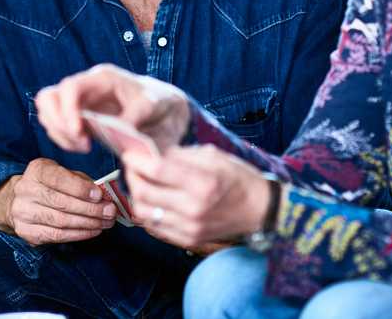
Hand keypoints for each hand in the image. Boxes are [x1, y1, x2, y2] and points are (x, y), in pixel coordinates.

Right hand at [0, 158, 117, 245]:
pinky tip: (93, 230)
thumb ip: (81, 181)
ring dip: (87, 223)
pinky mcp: (26, 231)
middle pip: (61, 203)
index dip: (80, 188)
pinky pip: (56, 235)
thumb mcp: (63, 174)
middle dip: (90, 209)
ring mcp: (23, 212)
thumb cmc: (50, 185)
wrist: (19, 200)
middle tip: (110, 212)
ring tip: (105, 222)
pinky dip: (78, 234)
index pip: (58, 179)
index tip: (99, 195)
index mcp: (36, 170)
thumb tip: (104, 194)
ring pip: (60, 221)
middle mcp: (25, 190)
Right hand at [36, 63, 190, 153]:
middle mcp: (86, 86)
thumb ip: (136, 115)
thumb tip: (117, 132)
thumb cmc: (158, 102)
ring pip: (48, 110)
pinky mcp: (77, 115)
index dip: (67, 111)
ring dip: (58, 132)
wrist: (164, 109)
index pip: (70, 87)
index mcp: (103, 78)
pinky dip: (63, 138)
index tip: (80, 134)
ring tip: (83, 147)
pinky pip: (56, 124)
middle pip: (49, 97)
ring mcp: (79, 100)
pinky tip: (82, 147)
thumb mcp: (153, 106)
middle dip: (57, 124)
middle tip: (81, 144)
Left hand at [122, 145, 271, 249]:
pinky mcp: (189, 239)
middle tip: (132, 166)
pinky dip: (148, 212)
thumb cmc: (238, 178)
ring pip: (144, 213)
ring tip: (140, 182)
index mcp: (203, 182)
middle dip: (132, 176)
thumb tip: (151, 153)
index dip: (137, 160)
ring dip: (136, 195)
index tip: (130, 152)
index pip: (157, 171)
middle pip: (144, 193)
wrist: (260, 210)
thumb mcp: (213, 156)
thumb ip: (180, 155)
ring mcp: (190, 228)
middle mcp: (194, 208)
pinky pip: (155, 227)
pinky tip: (152, 200)